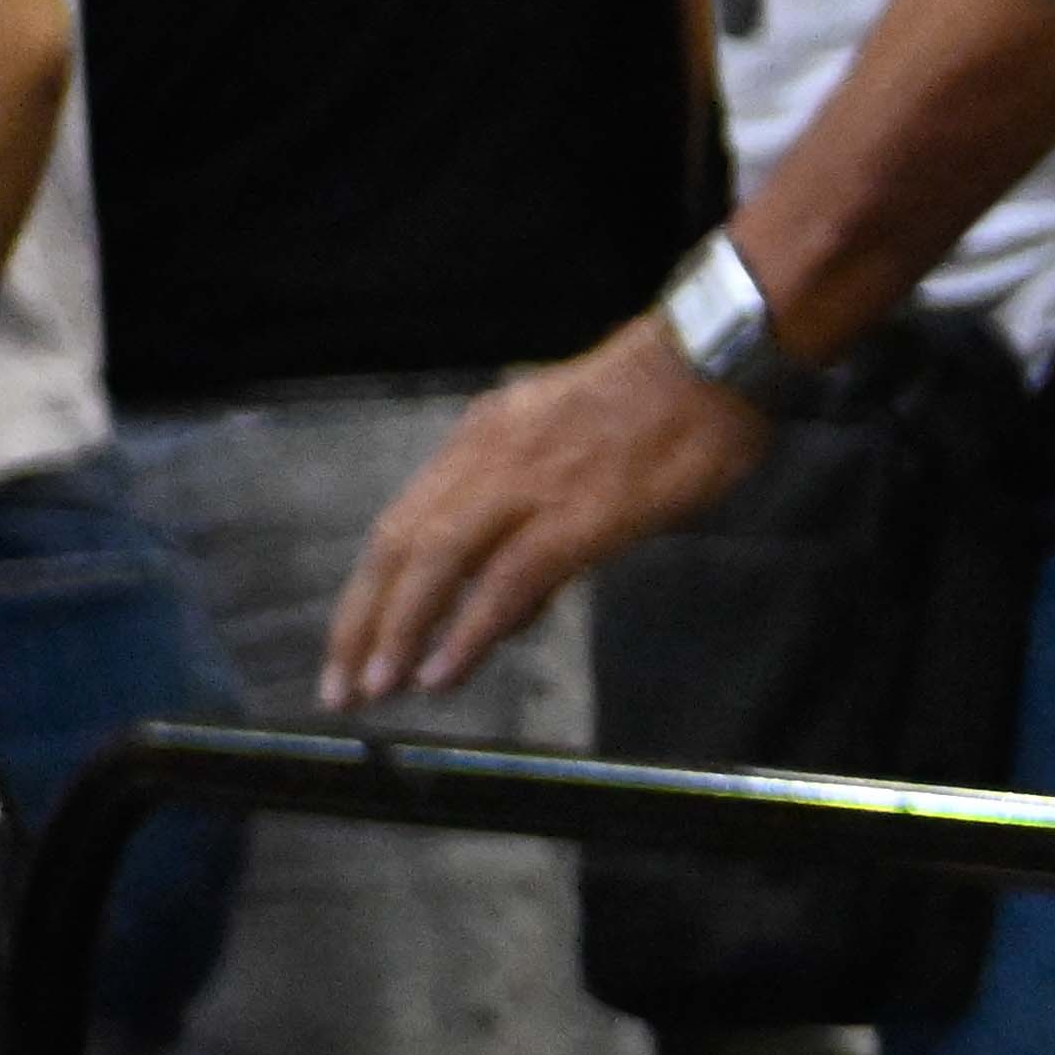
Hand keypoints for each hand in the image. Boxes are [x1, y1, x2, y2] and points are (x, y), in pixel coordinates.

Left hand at [320, 315, 774, 701]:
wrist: (711, 363)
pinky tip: (442, 674)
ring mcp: (527, 484)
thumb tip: (502, 614)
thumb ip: (530, 530)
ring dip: (400, 631)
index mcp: (480, 440)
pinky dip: (467, 630)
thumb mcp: (570, 454)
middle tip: (342, 690)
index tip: (350, 647)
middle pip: (400, 547)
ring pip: (437, 562)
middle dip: (362, 622)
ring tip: (376, 691)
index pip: (402, 524)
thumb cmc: (660, 408)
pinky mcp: (576, 516)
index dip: (370, 591)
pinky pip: (506, 581)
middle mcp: (484, 457)